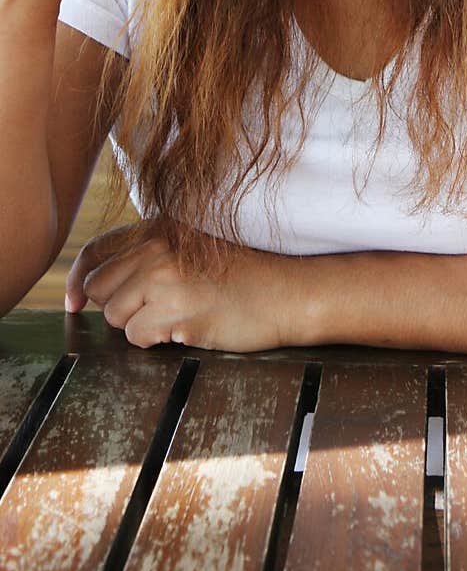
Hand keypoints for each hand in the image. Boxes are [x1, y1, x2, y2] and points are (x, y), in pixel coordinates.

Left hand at [64, 226, 291, 351]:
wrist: (288, 292)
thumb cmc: (242, 276)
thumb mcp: (190, 249)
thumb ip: (147, 256)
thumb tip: (90, 287)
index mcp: (158, 228)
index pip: (94, 252)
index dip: (76, 281)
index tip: (73, 304)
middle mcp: (157, 248)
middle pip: (98, 290)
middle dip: (119, 307)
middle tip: (156, 310)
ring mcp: (166, 278)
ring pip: (114, 316)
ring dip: (139, 325)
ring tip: (176, 317)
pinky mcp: (177, 310)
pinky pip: (136, 337)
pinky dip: (155, 342)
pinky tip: (185, 329)